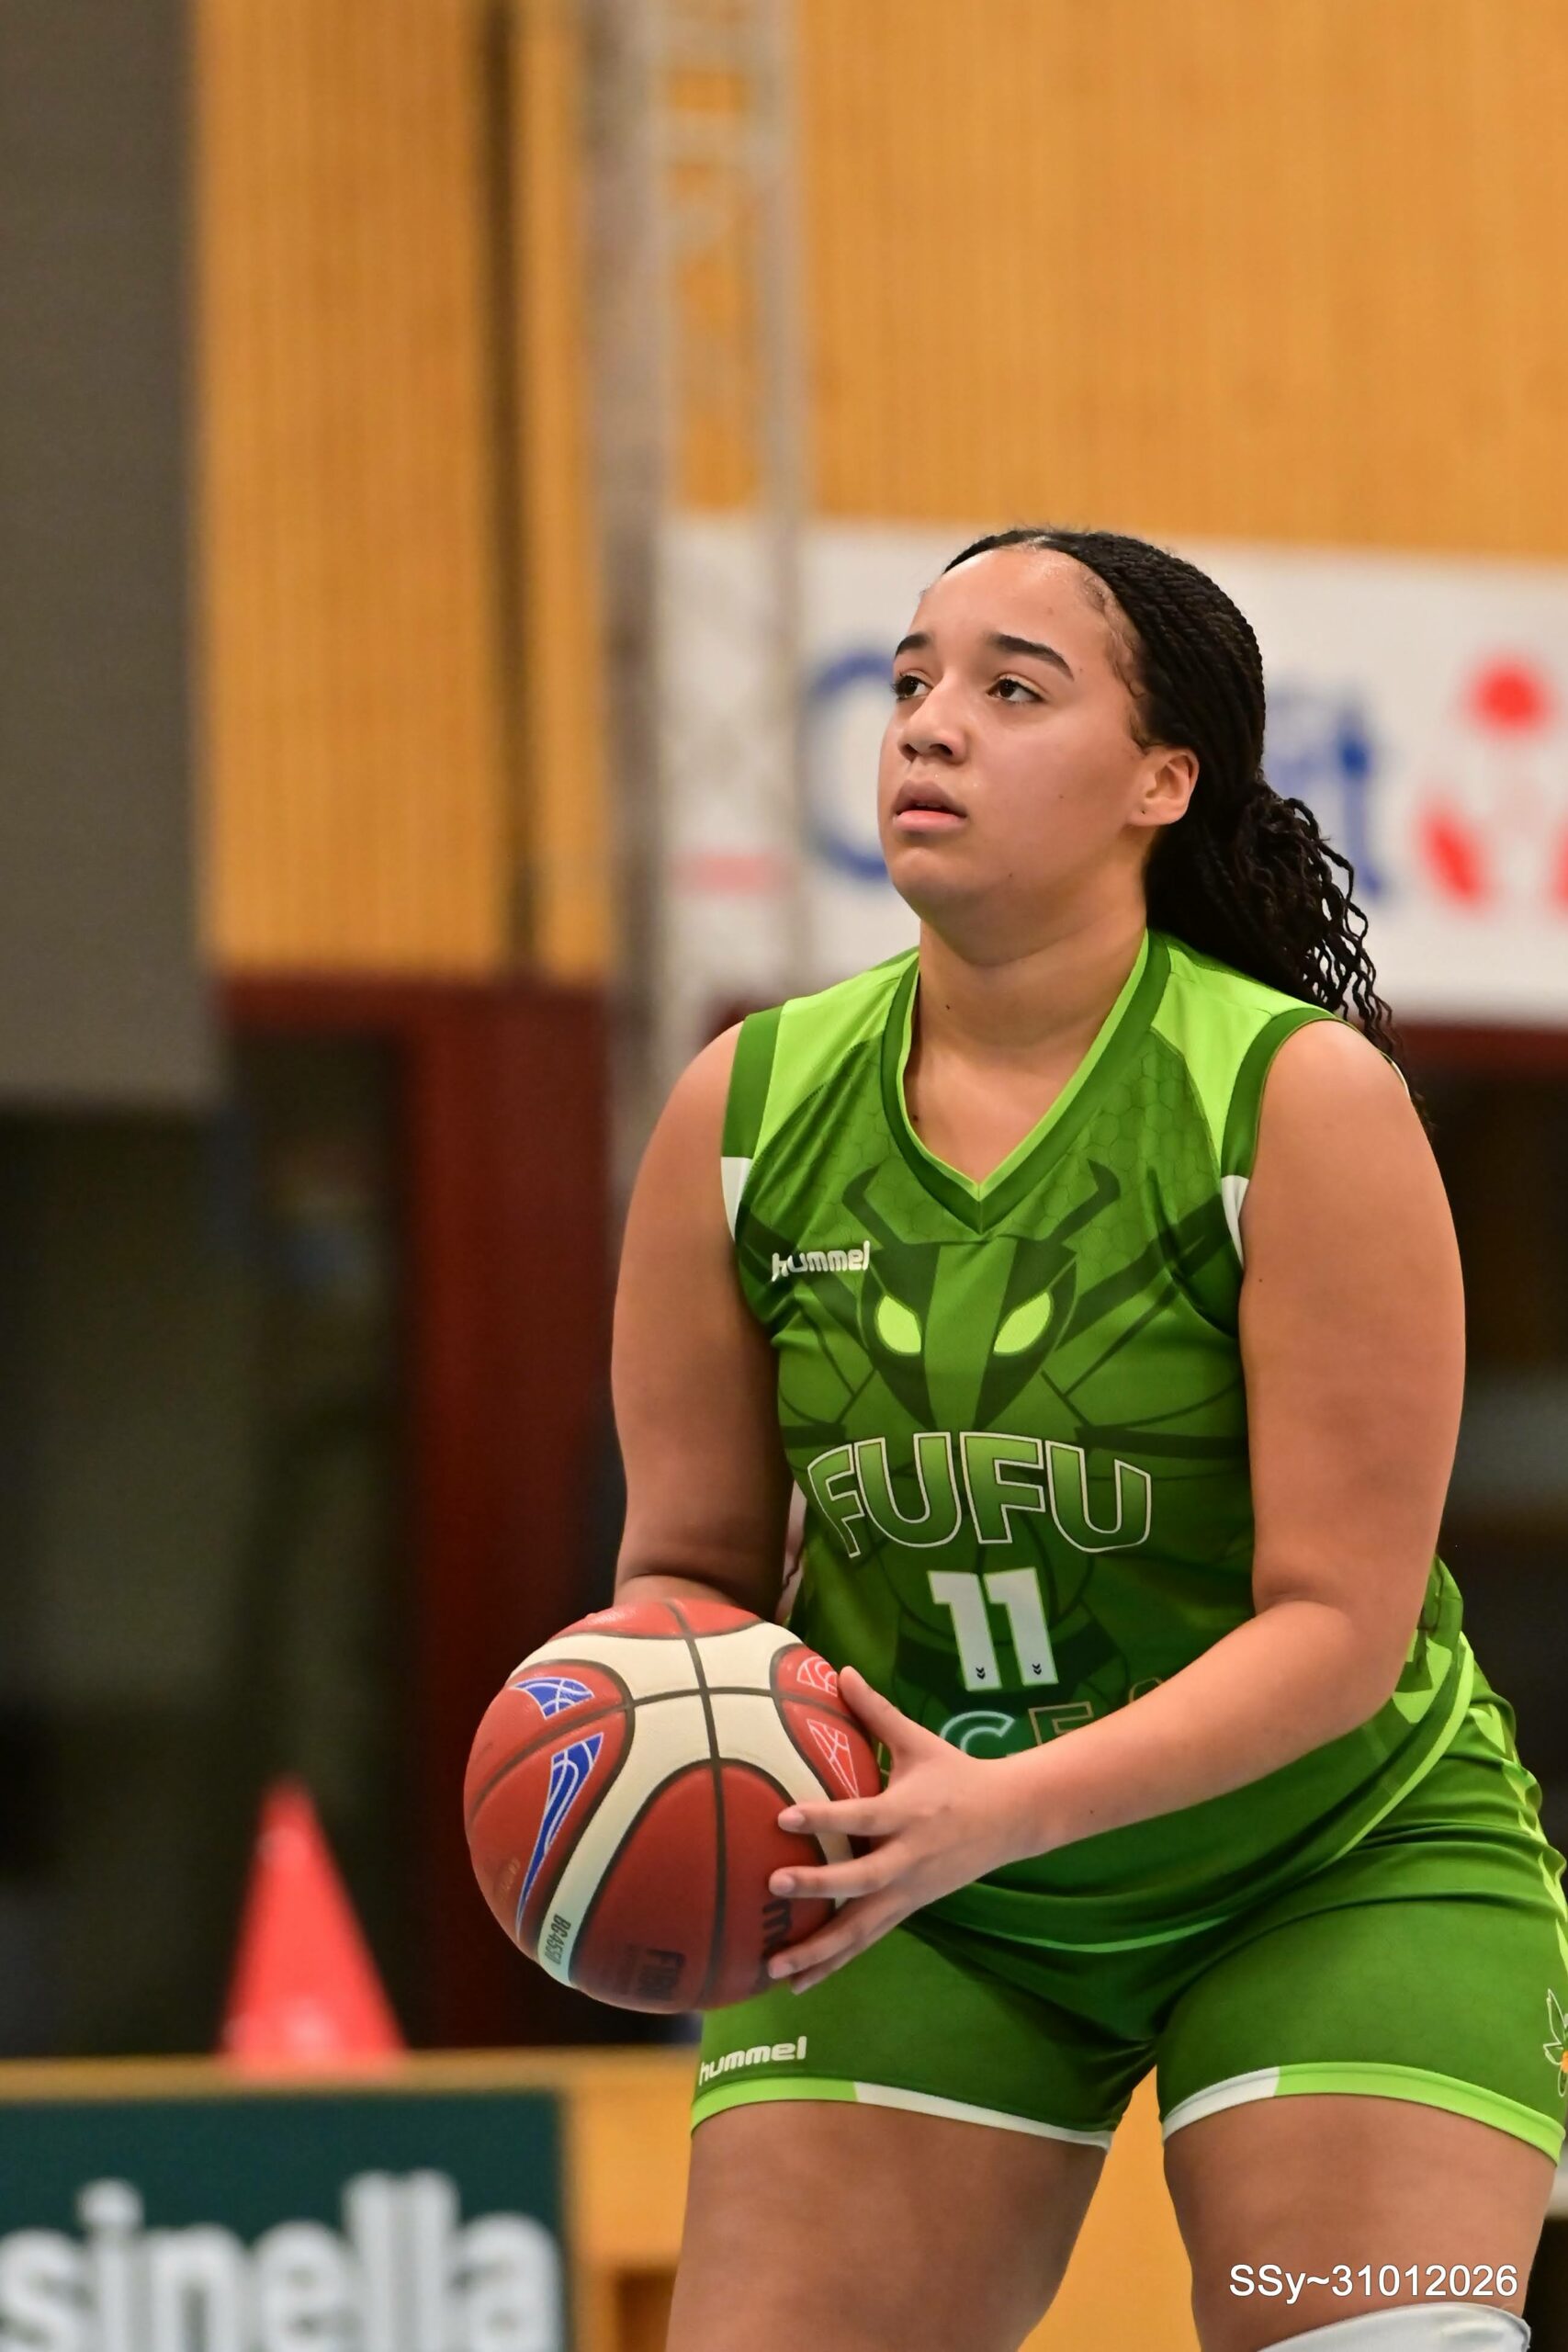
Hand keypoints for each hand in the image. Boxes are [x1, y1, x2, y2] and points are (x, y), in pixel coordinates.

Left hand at [765, 1666, 1034, 1992]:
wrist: (1011, 1818)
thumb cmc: (955, 1774)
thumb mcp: (918, 1742)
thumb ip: (876, 1711)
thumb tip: (841, 1669)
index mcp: (909, 1812)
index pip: (862, 1815)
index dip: (825, 1817)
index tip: (784, 1814)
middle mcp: (908, 1858)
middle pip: (861, 1879)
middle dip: (818, 1885)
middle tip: (774, 1886)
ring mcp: (909, 1890)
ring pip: (861, 1928)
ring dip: (818, 1952)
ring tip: (773, 1968)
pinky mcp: (908, 1909)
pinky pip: (866, 1941)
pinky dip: (833, 1964)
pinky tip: (798, 1984)